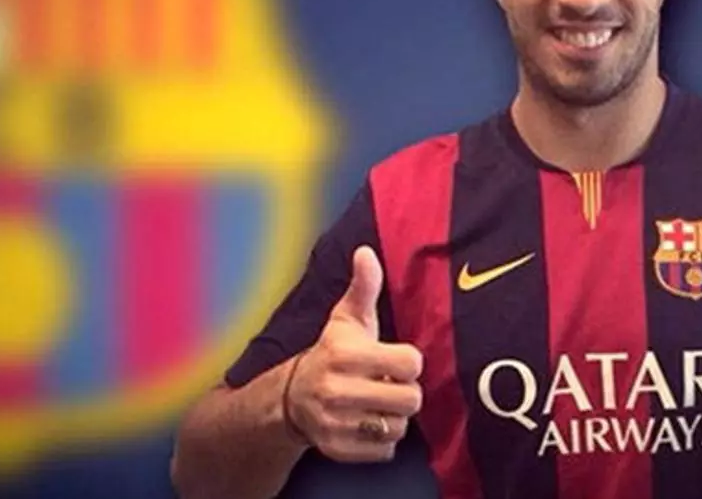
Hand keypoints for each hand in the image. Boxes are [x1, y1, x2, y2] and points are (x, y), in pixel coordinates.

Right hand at [284, 245, 424, 462]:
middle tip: (388, 385)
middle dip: (404, 392)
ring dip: (394, 417)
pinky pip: (385, 450)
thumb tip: (366, 251)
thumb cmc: (332, 353)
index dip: (408, 362)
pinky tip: (368, 422)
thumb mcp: (346, 319)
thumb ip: (363, 287)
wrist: (291, 398)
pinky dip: (382, 440)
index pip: (411, 364)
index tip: (394, 361)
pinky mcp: (338, 449)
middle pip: (411, 399)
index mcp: (345, 355)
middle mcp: (337, 390)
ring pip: (399, 426)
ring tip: (378, 404)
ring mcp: (336, 423)